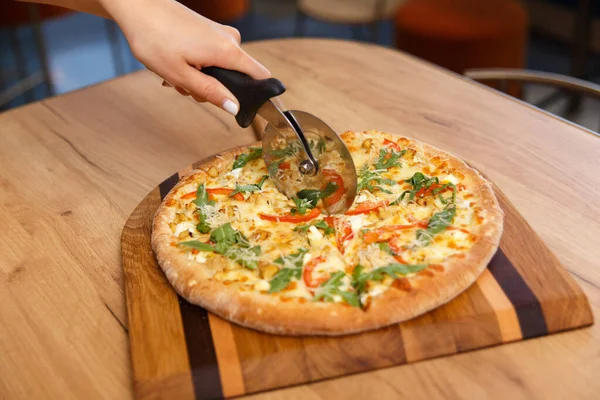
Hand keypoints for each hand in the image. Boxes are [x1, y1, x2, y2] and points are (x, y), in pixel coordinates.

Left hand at [104, 0, 270, 114]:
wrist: (137, 6)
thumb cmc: (154, 38)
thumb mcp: (181, 75)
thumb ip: (211, 93)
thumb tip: (235, 107)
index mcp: (228, 52)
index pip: (262, 77)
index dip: (258, 96)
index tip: (244, 108)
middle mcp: (230, 40)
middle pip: (237, 78)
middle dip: (213, 89)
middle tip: (185, 87)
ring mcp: (220, 34)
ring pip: (221, 69)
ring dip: (200, 78)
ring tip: (175, 72)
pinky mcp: (210, 31)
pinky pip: (212, 57)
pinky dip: (196, 65)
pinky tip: (176, 61)